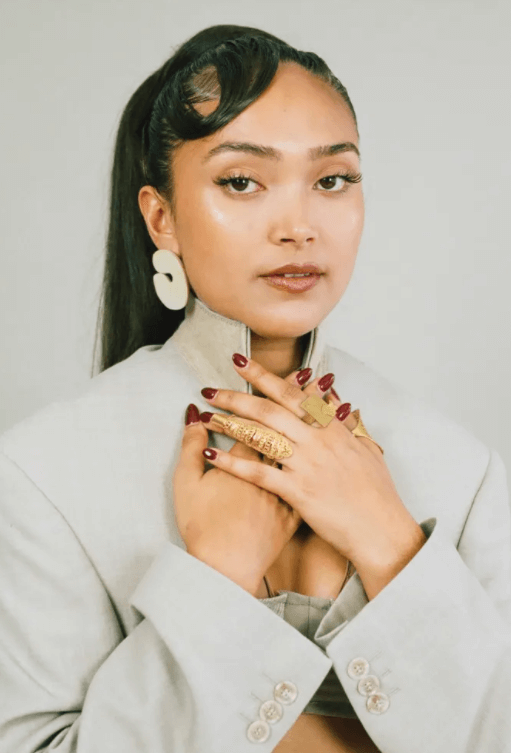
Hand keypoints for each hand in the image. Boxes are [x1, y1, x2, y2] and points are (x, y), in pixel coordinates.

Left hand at [199, 355, 425, 594]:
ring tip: (206, 416)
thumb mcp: (366, 448)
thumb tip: (330, 395)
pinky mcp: (297, 491)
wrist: (381, 529)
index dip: (264, 376)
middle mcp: (317, 441)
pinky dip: (232, 462)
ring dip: (230, 423)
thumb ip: (345, 420)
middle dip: (236, 396)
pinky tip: (211, 454)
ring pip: (261, 435)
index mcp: (332, 428)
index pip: (293, 393)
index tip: (241, 363)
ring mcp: (306, 465)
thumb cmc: (377, 492)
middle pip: (269, 409)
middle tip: (211, 389)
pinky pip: (258, 472)